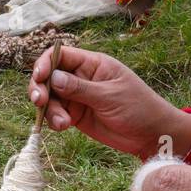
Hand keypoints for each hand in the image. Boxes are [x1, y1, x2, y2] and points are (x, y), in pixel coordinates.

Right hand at [28, 47, 190, 158]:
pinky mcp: (75, 115)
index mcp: (92, 64)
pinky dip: (54, 121)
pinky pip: (56, 114)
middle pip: (49, 76)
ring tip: (62, 123)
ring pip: (50, 98)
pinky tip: (63, 127)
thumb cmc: (138, 108)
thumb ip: (80, 88)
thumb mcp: (110, 96)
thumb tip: (53, 77)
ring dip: (49, 110)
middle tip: (40, 102)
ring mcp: (77, 97)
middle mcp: (80, 78)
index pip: (60, 56)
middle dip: (40, 88)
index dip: (45, 63)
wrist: (151, 134)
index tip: (40, 77)